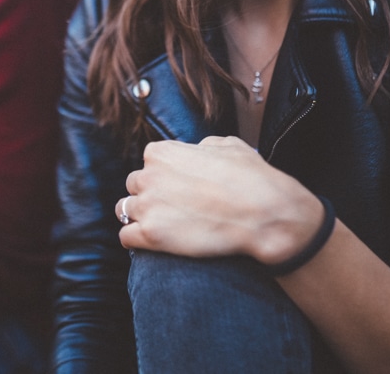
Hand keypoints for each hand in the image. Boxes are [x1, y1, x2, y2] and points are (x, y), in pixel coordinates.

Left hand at [116, 136, 323, 262]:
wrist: (264, 214)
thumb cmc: (251, 179)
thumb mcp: (228, 146)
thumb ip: (203, 146)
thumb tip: (198, 150)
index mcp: (161, 152)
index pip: (148, 163)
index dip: (164, 176)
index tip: (178, 188)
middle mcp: (148, 176)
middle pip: (134, 186)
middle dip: (150, 196)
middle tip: (172, 209)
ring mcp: (148, 206)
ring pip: (125, 210)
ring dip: (140, 217)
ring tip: (163, 226)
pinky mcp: (150, 235)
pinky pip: (126, 237)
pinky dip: (136, 240)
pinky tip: (154, 242)